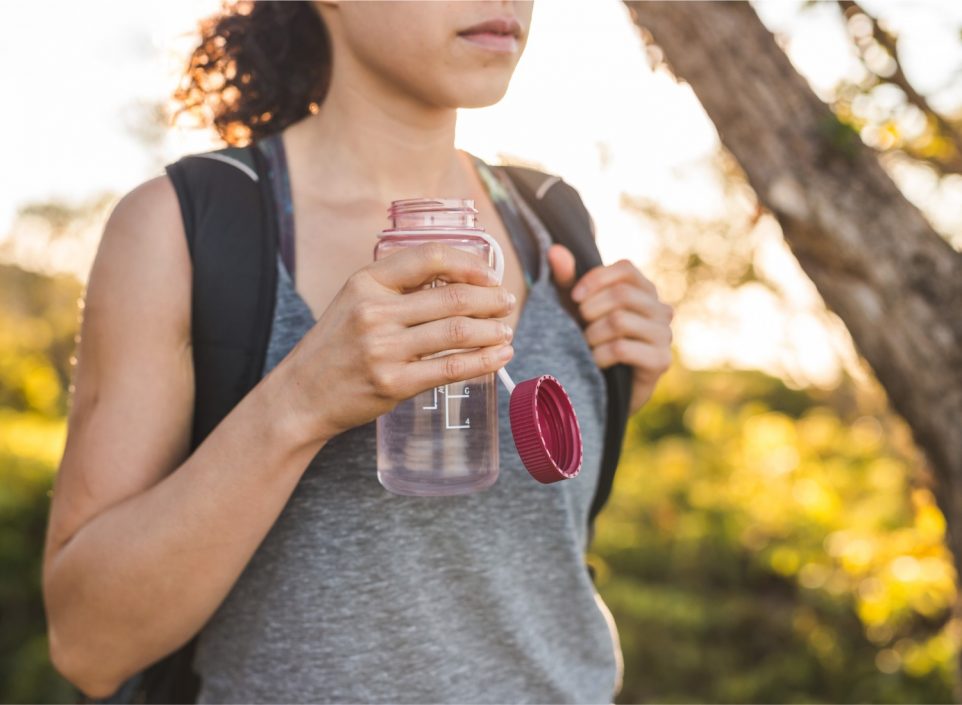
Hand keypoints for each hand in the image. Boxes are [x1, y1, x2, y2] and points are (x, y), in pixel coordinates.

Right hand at [280, 243, 515, 440]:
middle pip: (452, 297)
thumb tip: (460, 280)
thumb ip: (398, 288)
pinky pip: (452, 369)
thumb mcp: (355, 301)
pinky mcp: (394, 383)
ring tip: (506, 331)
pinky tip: (499, 356)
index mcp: (366, 281)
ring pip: (458, 332)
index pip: (430, 257)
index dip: (470, 264)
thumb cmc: (335, 346)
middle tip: (506, 304)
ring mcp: (384, 349)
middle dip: (491, 299)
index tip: (490, 275)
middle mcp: (374, 311)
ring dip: (492, 331)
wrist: (301, 394)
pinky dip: (484, 361)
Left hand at [548, 245, 672, 414]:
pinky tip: (594, 362)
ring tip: (585, 346)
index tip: (574, 298)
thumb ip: (567, 280)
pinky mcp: (661, 361)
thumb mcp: (575, 309)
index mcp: (645, 291)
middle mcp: (661, 309)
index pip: (626, 269)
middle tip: (579, 327)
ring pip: (620, 321)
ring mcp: (664, 335)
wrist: (603, 390)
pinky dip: (599, 355)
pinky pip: (623, 349)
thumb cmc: (590, 342)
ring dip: (592, 335)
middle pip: (622, 295)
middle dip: (590, 311)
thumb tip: (555, 250)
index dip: (596, 279)